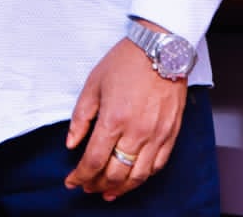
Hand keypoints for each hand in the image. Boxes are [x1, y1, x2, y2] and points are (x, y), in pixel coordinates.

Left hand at [63, 37, 187, 200]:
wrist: (160, 51)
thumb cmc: (124, 63)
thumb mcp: (93, 83)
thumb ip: (81, 117)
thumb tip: (72, 144)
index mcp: (114, 119)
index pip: (94, 160)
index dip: (81, 175)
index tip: (71, 181)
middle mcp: (137, 133)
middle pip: (115, 173)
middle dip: (97, 184)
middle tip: (87, 187)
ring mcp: (157, 136)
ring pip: (138, 176)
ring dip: (121, 188)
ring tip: (107, 191)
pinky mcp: (171, 135)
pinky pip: (157, 166)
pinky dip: (143, 177)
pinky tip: (132, 179)